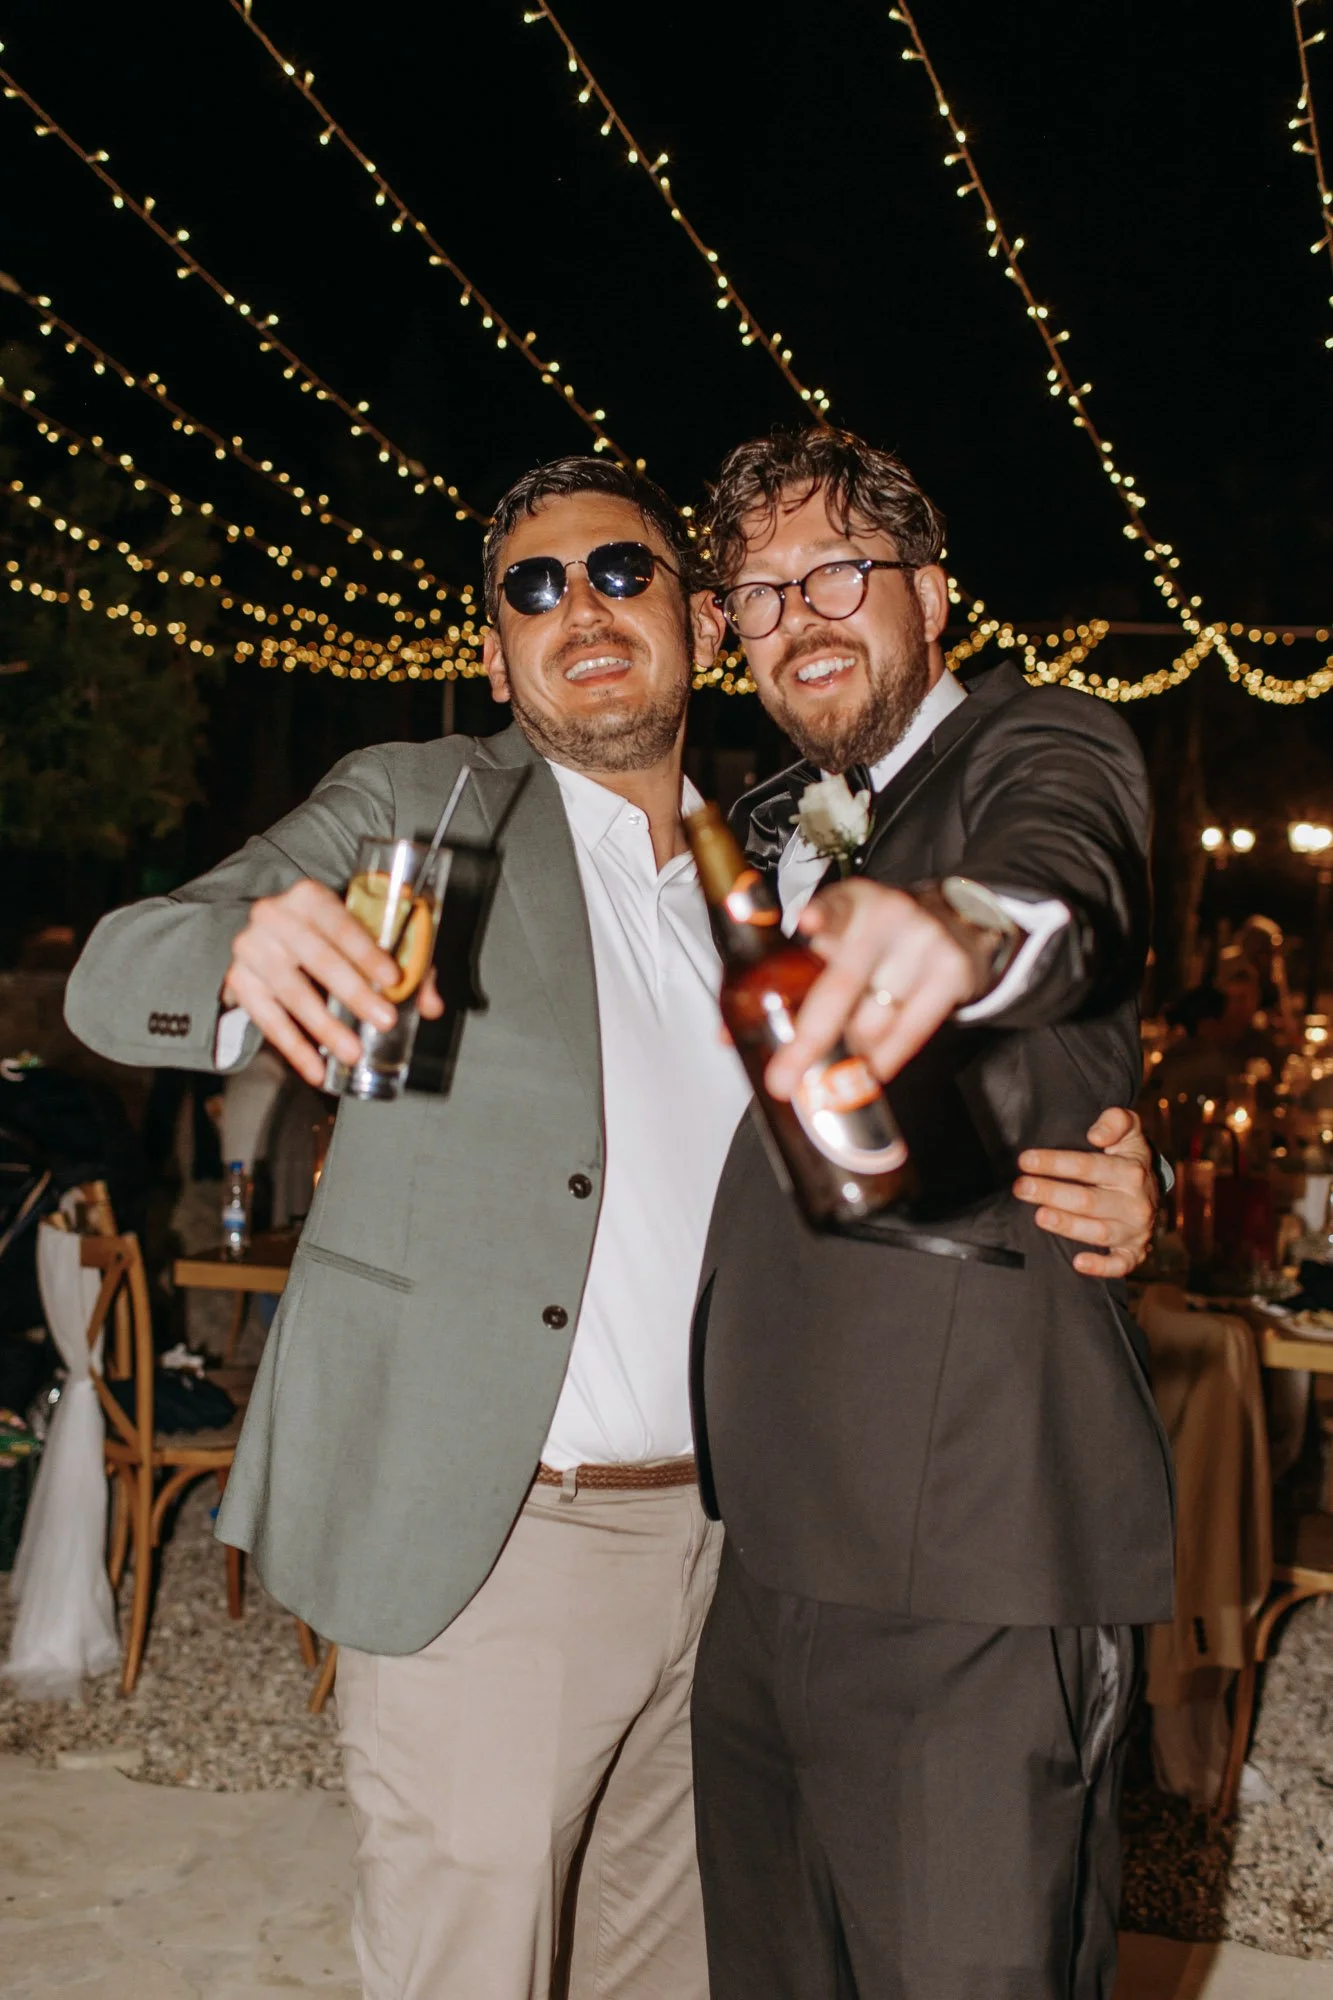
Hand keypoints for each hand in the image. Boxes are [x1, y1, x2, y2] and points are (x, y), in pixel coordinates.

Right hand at [222, 879, 443, 1086]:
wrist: (268, 935)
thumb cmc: (328, 935)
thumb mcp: (361, 935)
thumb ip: (402, 963)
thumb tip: (431, 1005)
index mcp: (309, 896)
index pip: (341, 924)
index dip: (368, 952)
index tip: (393, 981)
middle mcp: (274, 916)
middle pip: (318, 958)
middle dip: (354, 993)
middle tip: (384, 1021)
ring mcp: (251, 949)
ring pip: (292, 993)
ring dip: (325, 1027)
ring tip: (352, 1053)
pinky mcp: (239, 981)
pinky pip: (267, 1020)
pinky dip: (293, 1048)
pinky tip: (315, 1070)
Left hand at [765, 879, 975, 1099]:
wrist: (960, 920)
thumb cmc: (881, 936)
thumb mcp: (841, 935)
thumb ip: (793, 972)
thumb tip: (730, 1034)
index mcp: (850, 902)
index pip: (832, 908)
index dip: (819, 918)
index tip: (806, 925)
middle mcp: (887, 917)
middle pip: (843, 985)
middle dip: (808, 1039)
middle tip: (783, 1077)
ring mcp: (923, 944)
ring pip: (872, 1020)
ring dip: (849, 1050)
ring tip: (838, 1062)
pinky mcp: (951, 973)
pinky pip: (909, 1033)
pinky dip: (884, 1058)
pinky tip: (871, 1071)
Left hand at [1012, 1106, 1156, 1277]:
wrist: (1151, 1192)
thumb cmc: (1127, 1158)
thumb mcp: (1129, 1132)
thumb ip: (1117, 1121)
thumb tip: (1096, 1134)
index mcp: (1132, 1170)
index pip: (1088, 1166)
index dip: (1055, 1162)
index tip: (1025, 1160)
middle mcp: (1136, 1202)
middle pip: (1088, 1199)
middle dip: (1051, 1192)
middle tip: (1020, 1187)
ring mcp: (1135, 1230)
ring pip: (1099, 1231)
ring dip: (1067, 1225)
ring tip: (1038, 1216)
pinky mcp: (1134, 1252)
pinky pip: (1121, 1264)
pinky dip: (1101, 1266)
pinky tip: (1077, 1263)